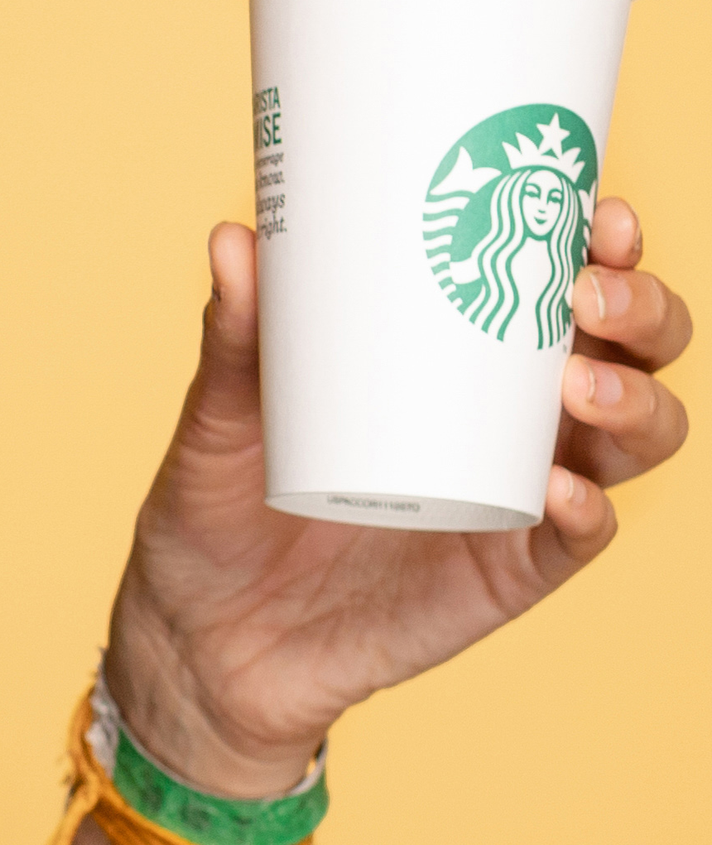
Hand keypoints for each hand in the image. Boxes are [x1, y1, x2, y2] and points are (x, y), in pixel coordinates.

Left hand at [106, 201, 691, 793]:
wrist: (203, 633)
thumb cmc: (218, 504)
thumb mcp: (220, 414)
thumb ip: (236, 336)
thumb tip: (235, 238)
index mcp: (458, 357)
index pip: (564, 284)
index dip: (606, 247)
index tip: (600, 211)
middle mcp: (507, 418)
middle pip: (631, 355)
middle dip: (641, 314)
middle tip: (588, 296)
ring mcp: (515, 495)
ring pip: (632, 441)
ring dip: (635, 404)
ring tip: (579, 386)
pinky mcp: (506, 573)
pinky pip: (576, 539)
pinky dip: (586, 511)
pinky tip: (558, 489)